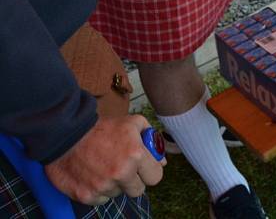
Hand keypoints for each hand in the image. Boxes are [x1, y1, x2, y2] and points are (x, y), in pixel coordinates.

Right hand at [44, 115, 164, 205]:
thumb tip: (162, 161)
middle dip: (133, 180)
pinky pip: (100, 200)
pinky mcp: (86, 195)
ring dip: (114, 185)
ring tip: (103, 167)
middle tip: (122, 168)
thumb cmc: (102, 128)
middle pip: (138, 190)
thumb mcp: (133, 123)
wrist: (66, 134)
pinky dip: (98, 191)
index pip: (155, 177)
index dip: (149, 171)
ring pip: (118, 194)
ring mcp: (103, 186)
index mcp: (135, 155)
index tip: (142, 168)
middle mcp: (121, 173)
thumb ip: (152, 140)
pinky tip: (92, 175)